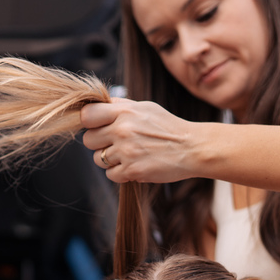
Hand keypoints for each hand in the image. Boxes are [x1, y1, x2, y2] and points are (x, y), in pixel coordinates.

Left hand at [80, 97, 196, 184]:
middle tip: (115, 143)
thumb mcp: (145, 108)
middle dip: (99, 143)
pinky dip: (120, 173)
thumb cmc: (168, 127)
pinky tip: (135, 165)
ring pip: (98, 159)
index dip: (89, 123)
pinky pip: (110, 175)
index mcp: (124, 112)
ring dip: (110, 160)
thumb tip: (96, 104)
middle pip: (88, 140)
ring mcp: (126, 152)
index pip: (87, 116)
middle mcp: (123, 130)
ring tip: (129, 154)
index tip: (97, 127)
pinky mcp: (132, 171)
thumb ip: (120, 106)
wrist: (192, 148)